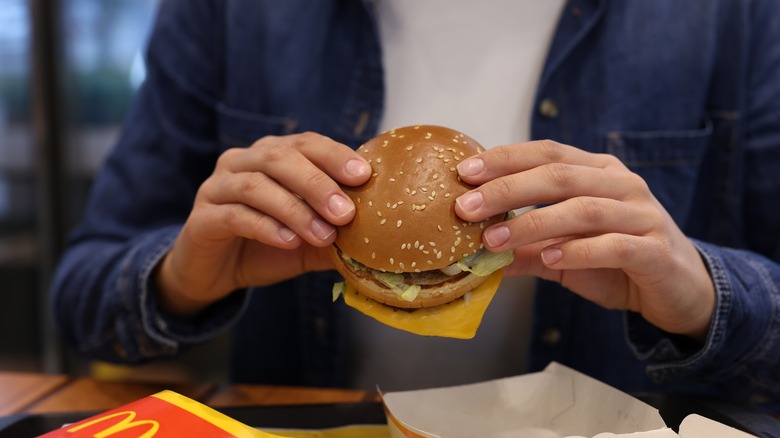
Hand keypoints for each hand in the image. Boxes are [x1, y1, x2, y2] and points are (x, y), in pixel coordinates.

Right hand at [156, 132, 370, 317]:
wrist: (215, 273)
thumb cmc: (267, 246)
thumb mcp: (310, 241)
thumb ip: (338, 234)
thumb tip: (380, 240)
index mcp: (271, 156)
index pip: (305, 143)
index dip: (334, 155)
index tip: (364, 174)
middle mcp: (241, 162)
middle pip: (279, 158)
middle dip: (318, 183)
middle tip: (346, 212)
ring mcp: (217, 187)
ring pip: (255, 185)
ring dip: (295, 209)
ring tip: (323, 235)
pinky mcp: (202, 218)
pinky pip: (234, 215)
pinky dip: (266, 227)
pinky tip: (289, 242)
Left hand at [454, 140, 714, 340]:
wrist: (681, 289)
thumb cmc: (616, 262)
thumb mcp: (562, 254)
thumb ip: (523, 249)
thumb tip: (473, 256)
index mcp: (597, 172)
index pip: (547, 153)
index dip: (505, 159)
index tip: (464, 173)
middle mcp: (621, 184)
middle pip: (559, 175)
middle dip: (507, 189)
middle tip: (466, 207)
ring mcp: (642, 215)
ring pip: (583, 209)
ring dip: (532, 224)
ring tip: (494, 241)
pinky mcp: (655, 249)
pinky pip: (614, 245)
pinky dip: (578, 251)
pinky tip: (549, 259)